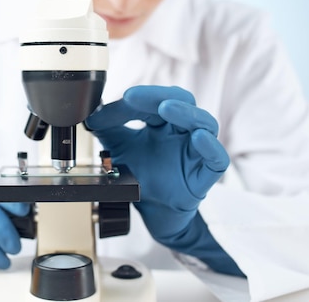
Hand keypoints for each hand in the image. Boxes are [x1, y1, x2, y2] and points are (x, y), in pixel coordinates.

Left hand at [86, 86, 242, 275]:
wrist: (150, 213)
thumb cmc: (140, 176)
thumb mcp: (118, 147)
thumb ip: (105, 127)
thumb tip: (90, 111)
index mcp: (163, 122)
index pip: (157, 99)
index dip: (140, 96)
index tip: (122, 98)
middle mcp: (182, 132)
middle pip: (183, 102)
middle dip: (159, 96)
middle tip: (134, 97)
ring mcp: (196, 152)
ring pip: (205, 123)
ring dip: (186, 113)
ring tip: (166, 108)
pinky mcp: (204, 176)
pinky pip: (218, 159)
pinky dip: (211, 147)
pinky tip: (199, 138)